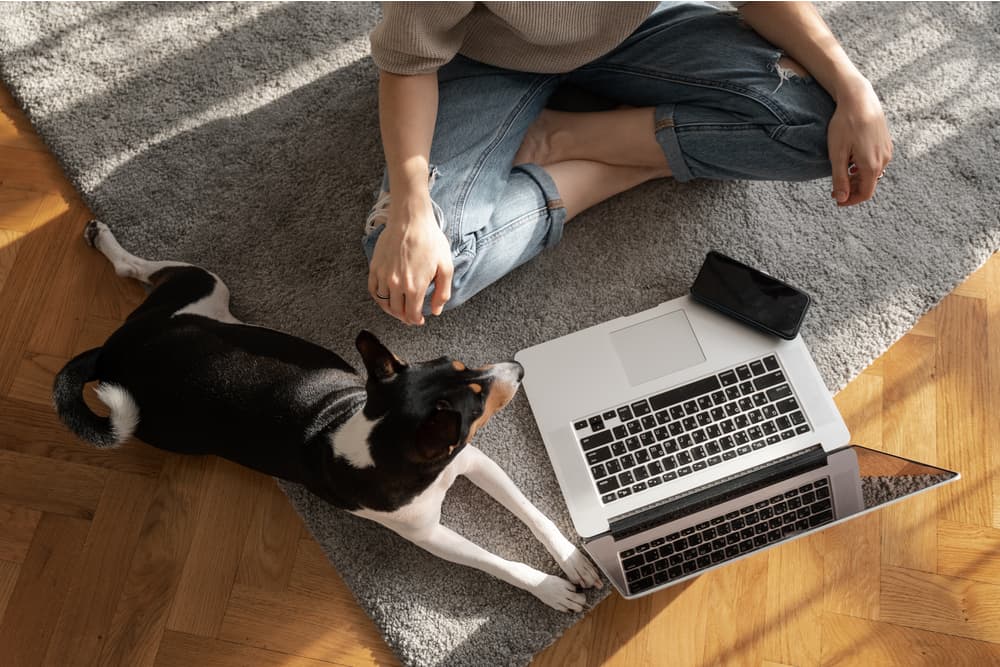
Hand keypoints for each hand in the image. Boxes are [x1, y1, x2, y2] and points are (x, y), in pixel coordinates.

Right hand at [368, 196, 452, 324]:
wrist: (410, 220)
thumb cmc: (430, 240)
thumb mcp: (446, 267)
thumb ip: (442, 292)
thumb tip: (435, 311)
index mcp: (415, 287)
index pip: (411, 315)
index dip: (415, 321)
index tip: (419, 320)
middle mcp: (396, 285)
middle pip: (397, 311)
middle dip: (404, 317)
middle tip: (410, 316)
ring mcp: (383, 276)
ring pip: (383, 303)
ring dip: (391, 309)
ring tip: (399, 308)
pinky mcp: (375, 267)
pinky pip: (373, 290)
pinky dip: (378, 298)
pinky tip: (385, 297)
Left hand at [827, 77, 892, 206]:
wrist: (859, 99)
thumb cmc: (845, 125)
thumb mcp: (837, 154)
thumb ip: (840, 179)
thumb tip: (842, 199)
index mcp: (871, 165)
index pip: (864, 194)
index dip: (850, 200)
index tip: (836, 200)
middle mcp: (884, 159)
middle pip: (869, 184)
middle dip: (852, 190)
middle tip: (835, 189)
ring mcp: (887, 149)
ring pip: (873, 173)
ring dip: (858, 178)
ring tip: (843, 173)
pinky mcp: (886, 141)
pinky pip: (877, 161)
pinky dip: (864, 167)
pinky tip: (853, 161)